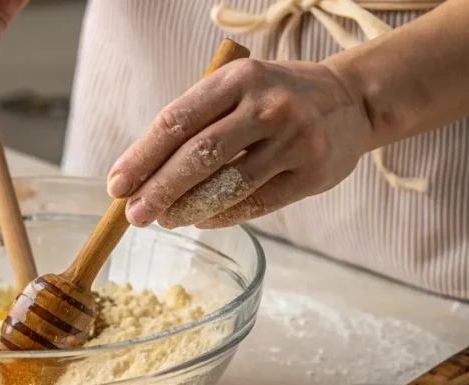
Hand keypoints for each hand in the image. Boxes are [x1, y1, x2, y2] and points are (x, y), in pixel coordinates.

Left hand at [106, 59, 372, 228]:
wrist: (351, 101)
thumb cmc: (275, 98)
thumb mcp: (237, 89)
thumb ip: (197, 121)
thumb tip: (142, 174)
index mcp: (238, 79)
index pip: (176, 121)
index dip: (141, 158)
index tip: (117, 186)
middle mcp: (266, 106)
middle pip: (198, 156)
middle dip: (159, 190)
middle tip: (134, 215)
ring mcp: (293, 141)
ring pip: (227, 185)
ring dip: (188, 208)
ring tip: (165, 219)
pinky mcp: (311, 174)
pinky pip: (255, 204)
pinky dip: (222, 216)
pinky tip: (200, 220)